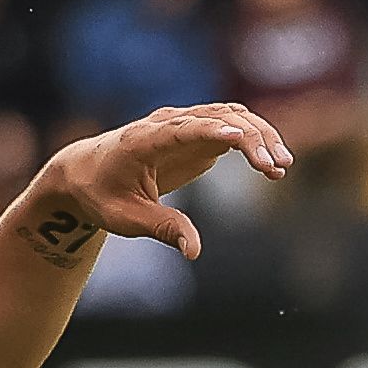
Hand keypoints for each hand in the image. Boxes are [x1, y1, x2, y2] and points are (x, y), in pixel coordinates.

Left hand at [23, 102, 295, 262]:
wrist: (86, 171)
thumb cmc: (101, 195)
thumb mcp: (125, 218)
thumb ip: (162, 229)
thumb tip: (194, 251)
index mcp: (143, 140)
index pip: (181, 129)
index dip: (211, 132)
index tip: (239, 141)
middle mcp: (167, 123)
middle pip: (217, 117)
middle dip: (250, 139)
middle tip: (275, 169)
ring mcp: (183, 122)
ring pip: (230, 116)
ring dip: (260, 136)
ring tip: (281, 168)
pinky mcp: (195, 131)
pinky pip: (231, 125)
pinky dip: (254, 139)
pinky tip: (272, 164)